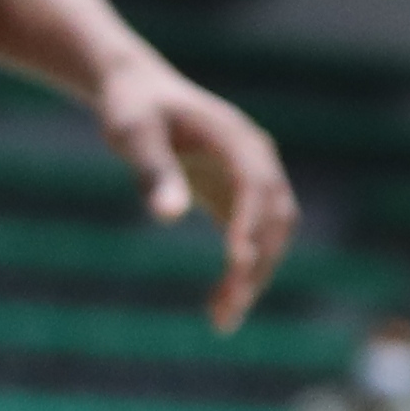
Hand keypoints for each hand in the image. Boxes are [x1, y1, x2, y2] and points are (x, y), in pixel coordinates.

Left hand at [96, 57, 298, 330]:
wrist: (140, 91)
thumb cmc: (133, 108)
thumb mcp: (133, 134)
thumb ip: (153, 171)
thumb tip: (169, 218)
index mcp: (237, 138)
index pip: (257, 185)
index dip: (251, 224)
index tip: (236, 264)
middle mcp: (258, 160)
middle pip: (276, 218)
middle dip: (257, 265)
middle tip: (225, 309)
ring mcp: (255, 180)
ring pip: (274, 237)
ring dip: (255, 278)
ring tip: (222, 319)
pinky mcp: (241, 200)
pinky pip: (255, 243)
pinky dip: (244, 274)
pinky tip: (219, 306)